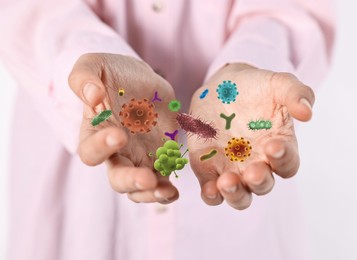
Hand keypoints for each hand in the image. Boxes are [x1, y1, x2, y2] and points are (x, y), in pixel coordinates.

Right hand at [68, 53, 178, 203]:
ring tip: (166, 191)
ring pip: (139, 187)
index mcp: (95, 133)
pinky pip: (161, 179)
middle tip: (147, 178)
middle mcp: (115, 152)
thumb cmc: (113, 73)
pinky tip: (174, 191)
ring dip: (151, 193)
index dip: (101, 147)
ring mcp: (138, 157)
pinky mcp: (159, 157)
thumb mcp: (95, 65)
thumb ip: (84, 77)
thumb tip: (92, 96)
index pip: (90, 150)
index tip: (119, 135)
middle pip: (117, 177)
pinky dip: (166, 189)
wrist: (141, 79)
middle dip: (131, 180)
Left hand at [188, 63, 313, 209]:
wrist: (222, 87)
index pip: (287, 164)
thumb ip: (296, 94)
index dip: (283, 159)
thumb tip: (306, 113)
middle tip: (253, 172)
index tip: (274, 146)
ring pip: (240, 195)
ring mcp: (233, 170)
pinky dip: (212, 195)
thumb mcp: (278, 84)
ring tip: (227, 182)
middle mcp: (258, 164)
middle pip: (263, 184)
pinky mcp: (209, 171)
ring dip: (235, 194)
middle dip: (259, 181)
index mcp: (279, 147)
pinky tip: (210, 189)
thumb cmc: (256, 88)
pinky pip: (213, 192)